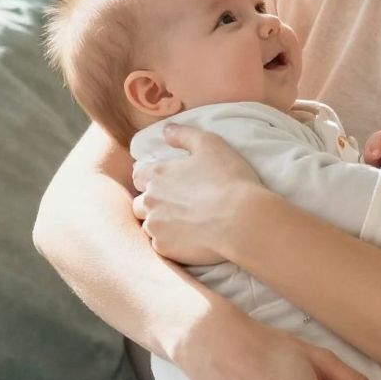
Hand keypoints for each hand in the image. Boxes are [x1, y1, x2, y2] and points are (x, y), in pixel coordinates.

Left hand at [131, 123, 259, 264]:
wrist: (241, 219)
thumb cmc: (228, 179)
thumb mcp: (210, 144)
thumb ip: (184, 134)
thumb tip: (166, 130)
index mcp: (158, 174)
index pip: (139, 175)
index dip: (150, 177)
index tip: (166, 182)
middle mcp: (150, 200)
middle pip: (140, 203)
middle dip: (153, 204)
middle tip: (178, 206)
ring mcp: (155, 227)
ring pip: (149, 226)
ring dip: (161, 224)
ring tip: (185, 224)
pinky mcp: (165, 249)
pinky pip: (161, 246)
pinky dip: (172, 242)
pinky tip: (190, 239)